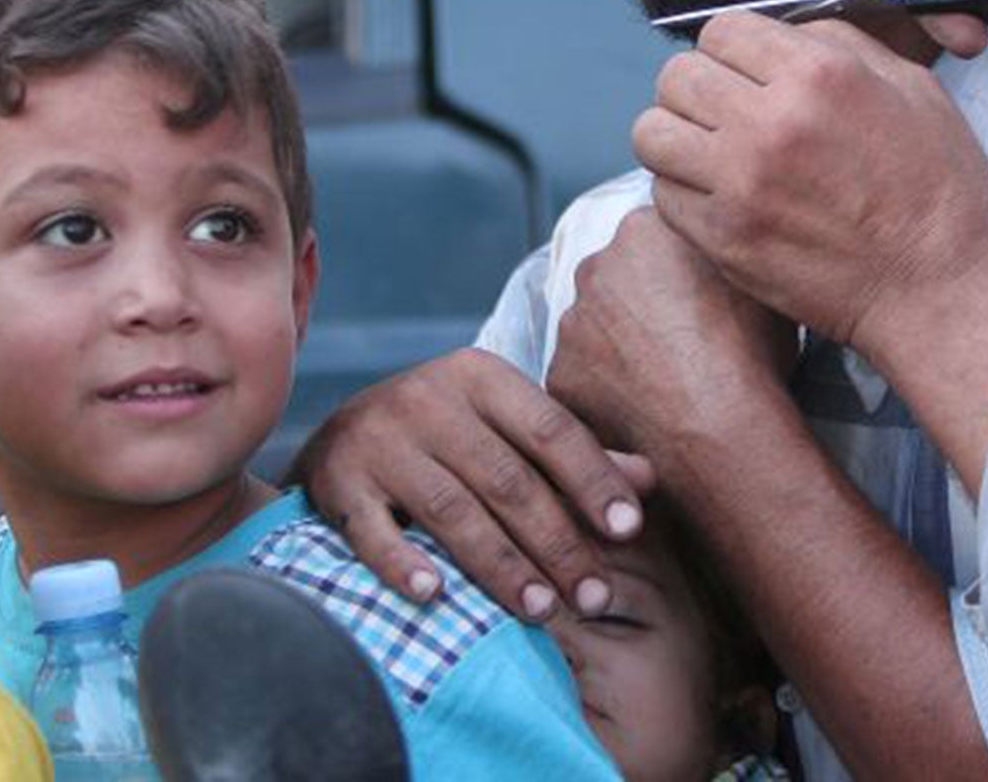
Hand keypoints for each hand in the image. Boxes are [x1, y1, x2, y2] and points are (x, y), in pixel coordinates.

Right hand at [293, 349, 655, 620]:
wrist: (340, 433)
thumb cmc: (449, 436)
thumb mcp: (507, 428)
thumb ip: (573, 456)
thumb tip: (649, 482)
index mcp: (482, 377)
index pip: (551, 429)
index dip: (593, 480)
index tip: (629, 531)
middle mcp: (429, 399)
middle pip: (509, 480)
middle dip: (559, 543)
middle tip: (594, 596)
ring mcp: (380, 439)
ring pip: (453, 510)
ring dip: (502, 565)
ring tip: (544, 611)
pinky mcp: (339, 480)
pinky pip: (372, 529)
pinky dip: (402, 563)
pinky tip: (434, 596)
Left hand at [547, 208, 797, 463]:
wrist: (719, 423)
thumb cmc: (747, 350)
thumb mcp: (755, 279)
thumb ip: (724, 253)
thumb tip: (727, 255)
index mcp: (642, 230)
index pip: (652, 238)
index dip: (677, 271)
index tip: (695, 298)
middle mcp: (596, 268)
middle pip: (616, 279)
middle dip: (640, 304)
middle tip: (679, 341)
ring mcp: (572, 323)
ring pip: (594, 329)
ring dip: (618, 348)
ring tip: (663, 380)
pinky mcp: (560, 376)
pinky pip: (582, 379)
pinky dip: (605, 392)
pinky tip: (642, 409)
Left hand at [633, 14, 987, 354]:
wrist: (938, 290)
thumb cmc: (937, 190)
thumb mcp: (913, 89)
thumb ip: (840, 46)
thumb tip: (784, 33)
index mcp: (820, 75)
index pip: (722, 30)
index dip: (733, 48)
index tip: (745, 70)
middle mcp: (770, 122)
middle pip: (677, 76)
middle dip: (698, 87)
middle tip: (724, 112)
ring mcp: (740, 185)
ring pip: (652, 132)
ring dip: (677, 136)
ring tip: (709, 152)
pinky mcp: (724, 240)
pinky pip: (662, 194)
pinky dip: (683, 190)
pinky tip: (720, 197)